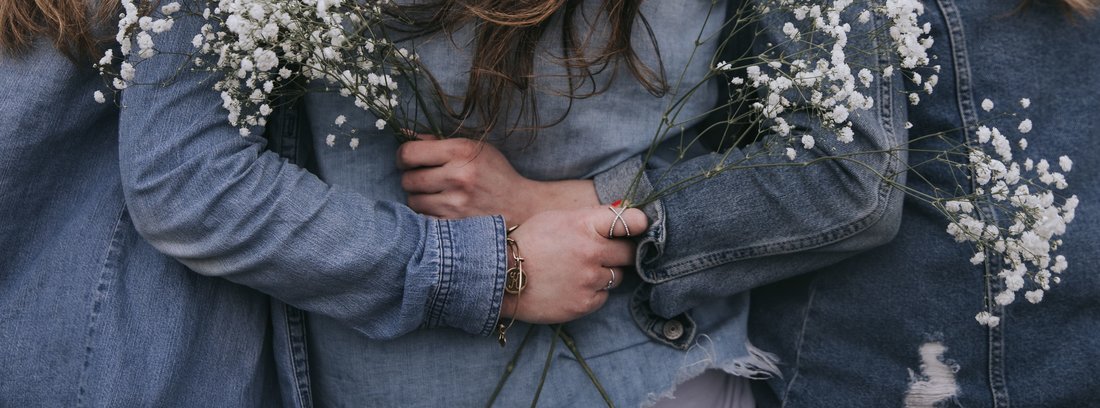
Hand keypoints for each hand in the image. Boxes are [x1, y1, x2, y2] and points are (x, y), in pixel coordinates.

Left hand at [397, 136, 598, 224]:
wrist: (521, 206)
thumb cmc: (495, 174)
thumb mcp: (474, 149)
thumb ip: (438, 142)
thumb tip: (404, 134)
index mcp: (460, 151)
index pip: (409, 153)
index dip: (403, 157)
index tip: (409, 161)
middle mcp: (457, 176)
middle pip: (408, 179)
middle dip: (411, 178)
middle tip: (424, 179)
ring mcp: (455, 204)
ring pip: (413, 201)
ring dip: (419, 198)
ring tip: (435, 195)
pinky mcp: (455, 225)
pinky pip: (423, 219)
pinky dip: (428, 215)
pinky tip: (441, 209)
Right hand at [499, 206, 647, 323]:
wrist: (500, 276)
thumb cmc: (528, 243)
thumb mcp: (557, 219)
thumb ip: (589, 219)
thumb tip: (621, 216)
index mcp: (584, 224)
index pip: (630, 221)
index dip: (639, 224)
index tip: (640, 227)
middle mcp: (591, 251)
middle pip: (629, 252)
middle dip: (619, 252)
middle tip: (602, 253)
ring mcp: (589, 279)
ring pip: (616, 276)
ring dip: (603, 273)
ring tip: (578, 271)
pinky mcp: (584, 303)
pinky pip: (603, 296)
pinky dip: (592, 293)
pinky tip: (571, 286)